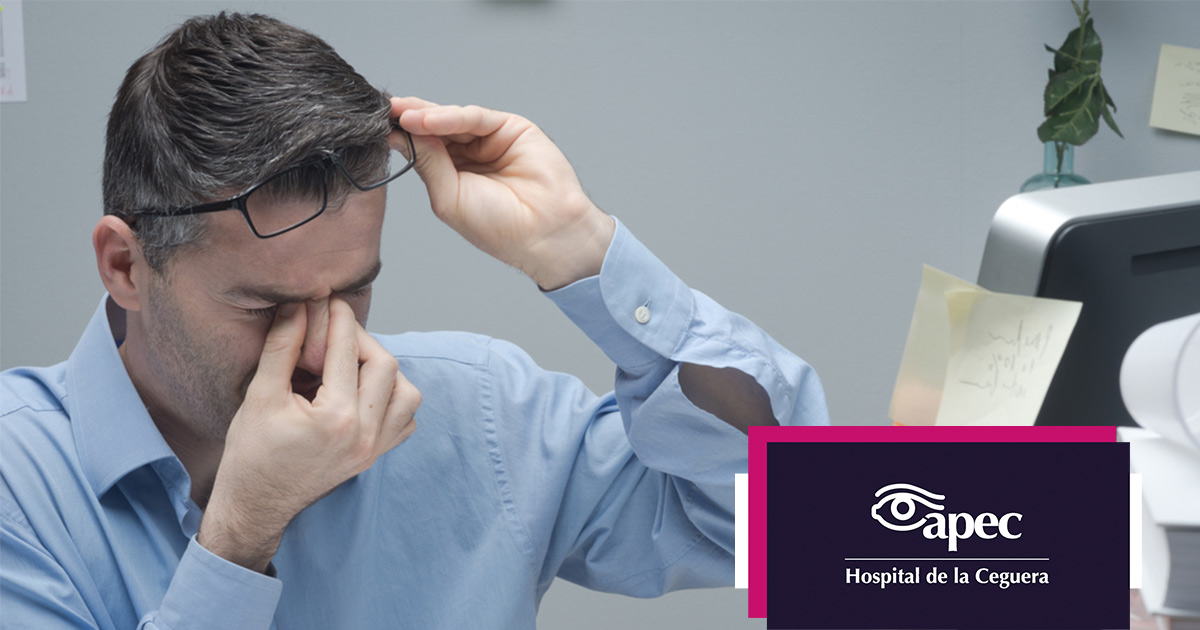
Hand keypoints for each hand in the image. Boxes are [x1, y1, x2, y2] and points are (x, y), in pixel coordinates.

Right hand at [197, 298, 418, 571]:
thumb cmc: (250, 454)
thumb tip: (298, 306)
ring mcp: (375, 449)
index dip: (337, 319)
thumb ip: (282, 347)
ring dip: (384, 370)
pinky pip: (405, 420)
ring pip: (406, 393)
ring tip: (350, 364)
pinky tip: (362, 393)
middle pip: (385, 366)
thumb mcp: (259, 396)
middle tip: (334, 333)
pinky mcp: (375, 457)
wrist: (255, 506)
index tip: (328, 300)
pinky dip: (392, 399)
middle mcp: (365, 435)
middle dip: (360, 341)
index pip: (346, 351)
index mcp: (336, 418)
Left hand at [391, 97, 615, 290]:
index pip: (424, 147)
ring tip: (402, 116)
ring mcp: (491, 139)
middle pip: (436, 128)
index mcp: (455, 174)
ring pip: (453, 119)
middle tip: (384, 110)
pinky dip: (450, 116)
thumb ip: (427, 163)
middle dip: (409, 118)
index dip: (402, 136)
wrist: (544, 232)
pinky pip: (476, 117)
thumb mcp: (448, 197)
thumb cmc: (499, 227)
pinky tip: (427, 120)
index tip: (376, 126)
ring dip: (426, 116)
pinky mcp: (511, 128)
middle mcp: (472, 154)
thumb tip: (398, 136)